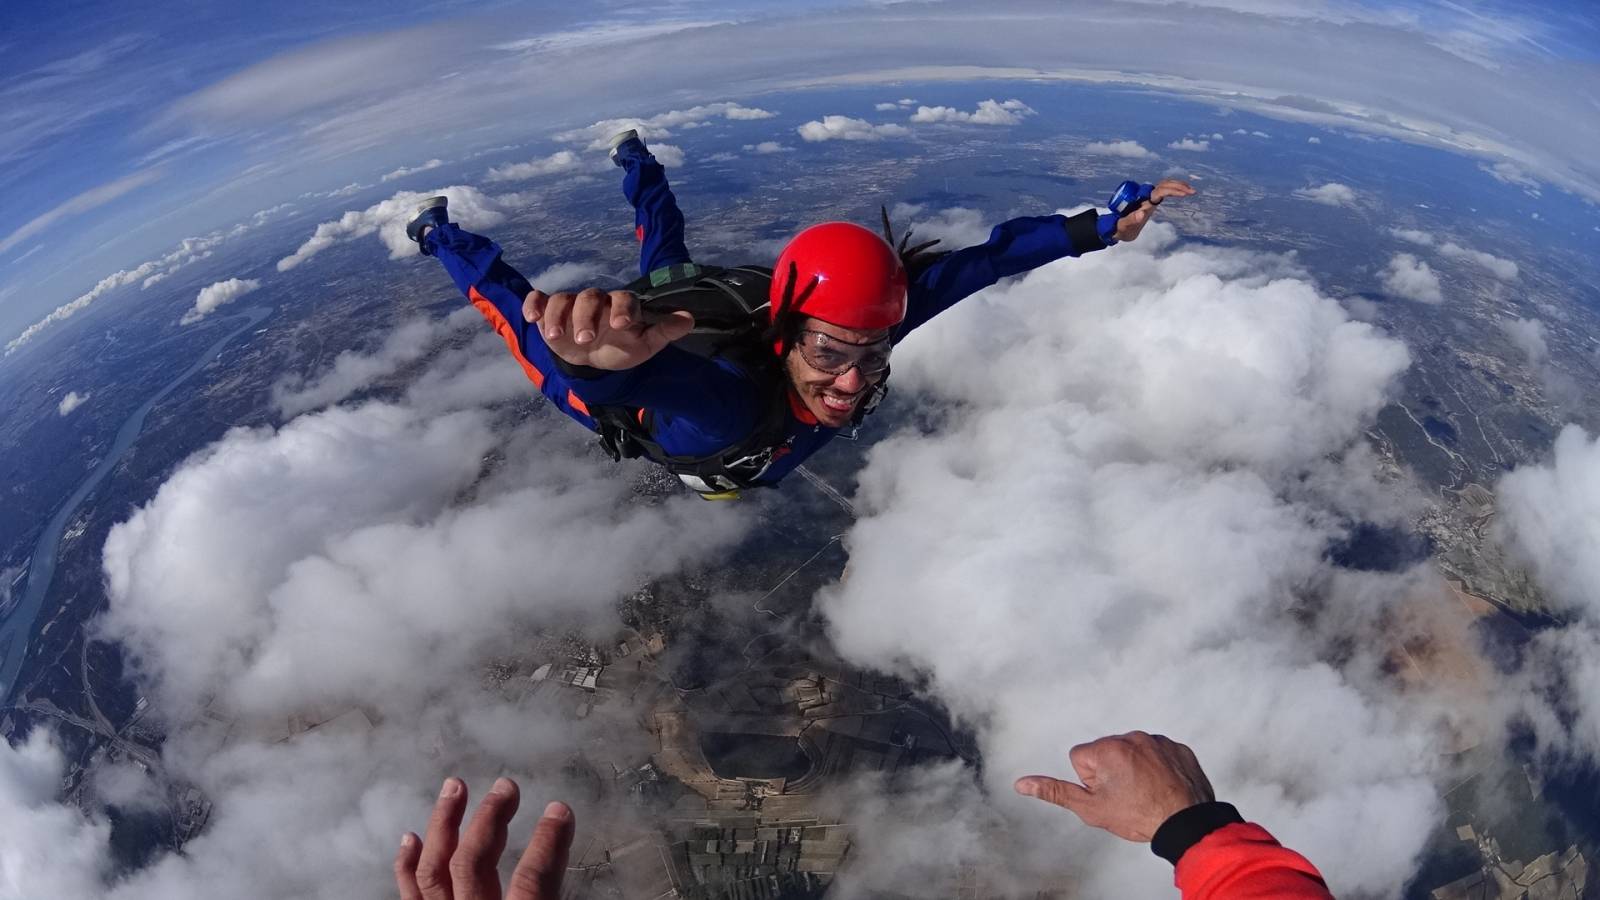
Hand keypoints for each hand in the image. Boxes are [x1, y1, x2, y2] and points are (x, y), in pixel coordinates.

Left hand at [395, 777, 574, 899]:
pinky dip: (407, 865)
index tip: (559, 811)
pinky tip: (411, 838)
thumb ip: (552, 895)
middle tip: (505, 787)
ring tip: (453, 788)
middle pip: (473, 863)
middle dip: (490, 818)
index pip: (533, 880)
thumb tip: (566, 859)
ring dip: (443, 824)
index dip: (549, 842)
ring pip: (433, 869)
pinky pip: (409, 894)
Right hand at [523, 288, 693, 369]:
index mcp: (620, 306)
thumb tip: (689, 320)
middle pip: (589, 297)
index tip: (620, 325)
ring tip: (556, 337)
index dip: (622, 309)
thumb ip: (664, 331)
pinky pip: (539, 300)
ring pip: (563, 299)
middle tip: (586, 339)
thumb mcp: (645, 344)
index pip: (623, 299)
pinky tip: (532, 319)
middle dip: (586, 316)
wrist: (594, 358)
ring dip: (558, 315)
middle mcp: (596, 301)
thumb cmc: (622, 348)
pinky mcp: (550, 311)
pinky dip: (533, 305)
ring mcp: (571, 304)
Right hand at [1014, 731, 1214, 841]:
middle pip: (1106, 752)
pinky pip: (1159, 752)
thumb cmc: (1138, 816)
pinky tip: (1163, 785)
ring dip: (1135, 767)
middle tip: (1128, 795)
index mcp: (1107, 748)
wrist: (1186, 823)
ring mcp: (1158, 740)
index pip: (1080, 758)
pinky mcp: (1178, 747)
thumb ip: (1056, 791)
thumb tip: (1021, 783)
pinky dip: (1159, 766)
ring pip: (1133, 751)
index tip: (1110, 794)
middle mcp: (1131, 736)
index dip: (1091, 781)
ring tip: (1147, 792)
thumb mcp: (1091, 808)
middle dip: (1112, 771)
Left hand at [1114, 179, 1195, 242]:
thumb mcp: (1125, 225)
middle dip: (1179, 186)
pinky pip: (1164, 190)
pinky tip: (1183, 192)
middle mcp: (1147, 196)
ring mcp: (1149, 198)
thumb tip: (1141, 213)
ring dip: (1178, 185)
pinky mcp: (1151, 200)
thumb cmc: (1121, 227)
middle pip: (1164, 185)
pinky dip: (1174, 189)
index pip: (1160, 190)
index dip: (1172, 190)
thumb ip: (1130, 220)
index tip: (1184, 194)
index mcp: (1143, 200)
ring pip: (1165, 185)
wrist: (1117, 228)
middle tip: (1192, 191)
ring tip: (1191, 191)